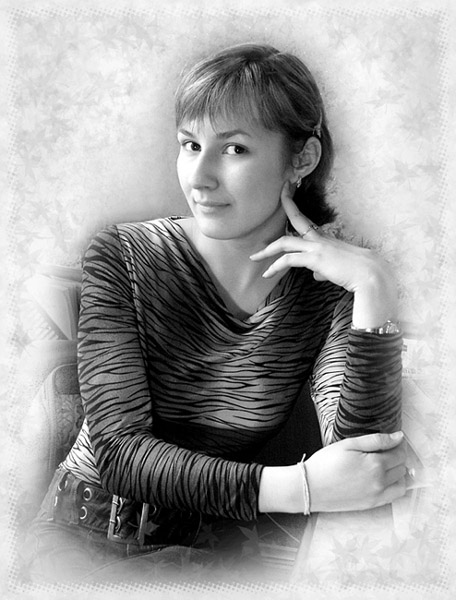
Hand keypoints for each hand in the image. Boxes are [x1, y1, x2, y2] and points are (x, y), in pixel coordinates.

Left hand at [250, 181, 397, 326]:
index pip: (307, 220)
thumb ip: (324, 269)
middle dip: (287, 203)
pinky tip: (267, 274)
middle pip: (297, 219)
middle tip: (280, 191)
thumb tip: (316, 274)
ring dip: (267, 250)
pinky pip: (288, 259)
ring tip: (254, 257)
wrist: (371, 275)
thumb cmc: (359, 273)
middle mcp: (321, 240)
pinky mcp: (314, 258)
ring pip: (285, 242)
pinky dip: (275, 266)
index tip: (289, 190)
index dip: (296, 206)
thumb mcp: (339, 269)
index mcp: (327, 240)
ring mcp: (317, 247)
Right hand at [304, 432, 406, 511]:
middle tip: (386, 449)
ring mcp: (377, 495)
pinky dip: (395, 485)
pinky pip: (395, 495)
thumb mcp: (349, 444)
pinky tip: (384, 478)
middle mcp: (380, 481)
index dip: (399, 444)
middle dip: (398, 456)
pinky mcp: (372, 504)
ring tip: (385, 464)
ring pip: (402, 482)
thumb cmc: (326, 463)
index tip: (393, 440)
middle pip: (402, 467)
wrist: (310, 487)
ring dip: (398, 471)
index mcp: (375, 464)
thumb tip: (398, 437)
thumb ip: (376, 440)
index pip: (400, 453)